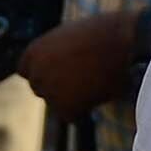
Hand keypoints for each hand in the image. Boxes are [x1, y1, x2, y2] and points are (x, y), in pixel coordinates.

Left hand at [23, 8, 150, 114]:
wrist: (124, 41)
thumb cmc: (106, 34)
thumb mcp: (72, 37)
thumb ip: (57, 52)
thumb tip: (61, 67)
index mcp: (34, 51)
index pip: (26, 71)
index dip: (44, 74)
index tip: (59, 76)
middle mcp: (36, 71)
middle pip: (40, 88)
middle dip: (58, 88)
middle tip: (84, 83)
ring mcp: (48, 89)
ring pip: (56, 103)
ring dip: (73, 99)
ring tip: (97, 83)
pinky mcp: (64, 106)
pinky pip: (72, 116)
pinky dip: (85, 111)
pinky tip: (99, 95)